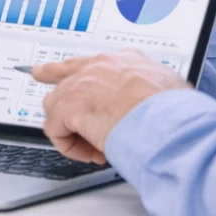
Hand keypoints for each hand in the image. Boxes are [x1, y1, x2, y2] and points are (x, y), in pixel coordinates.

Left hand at [32, 49, 188, 163]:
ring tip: (89, 147)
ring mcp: (82, 85)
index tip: (75, 70)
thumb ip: (155, 89)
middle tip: (39, 73)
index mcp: (125, 62)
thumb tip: (159, 101)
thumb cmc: (175, 110)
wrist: (167, 120)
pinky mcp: (70, 106)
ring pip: (56, 104)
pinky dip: (69, 145)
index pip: (96, 62)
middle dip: (51, 75)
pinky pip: (55, 129)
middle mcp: (100, 67)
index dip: (83, 70)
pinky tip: (88, 154)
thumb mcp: (169, 87)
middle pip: (64, 71)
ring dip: (69, 127)